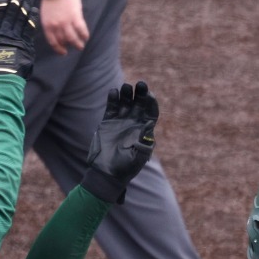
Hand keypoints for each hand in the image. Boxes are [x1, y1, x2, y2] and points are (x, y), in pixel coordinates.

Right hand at [0, 0, 40, 77]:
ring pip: (22, 17)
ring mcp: (16, 38)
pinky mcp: (26, 45)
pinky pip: (30, 28)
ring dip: (27, 4)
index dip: (3, 2)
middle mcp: (4, 33)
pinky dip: (33, 18)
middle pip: (12, 12)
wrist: (1, 81)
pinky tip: (36, 9)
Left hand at [41, 0, 89, 54]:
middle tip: (75, 47)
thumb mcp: (46, 14)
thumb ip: (51, 23)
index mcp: (47, 25)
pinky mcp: (75, 17)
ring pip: (73, 38)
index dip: (58, 49)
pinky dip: (84, 35)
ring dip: (78, 44)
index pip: (53, 42)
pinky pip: (81, 30)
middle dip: (69, 46)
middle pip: (64, 41)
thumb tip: (58, 32)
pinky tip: (86, 36)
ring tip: (81, 45)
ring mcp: (66, 22)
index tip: (63, 52)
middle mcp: (56, 26)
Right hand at [81, 81, 158, 203]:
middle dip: (140, 94)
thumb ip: (144, 142)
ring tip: (126, 87)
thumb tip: (149, 126)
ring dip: (127, 93)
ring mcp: (120, 122)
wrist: (107, 174)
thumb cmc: (126, 168)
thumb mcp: (138, 156)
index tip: (149, 96)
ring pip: (125, 102)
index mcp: (145, 131)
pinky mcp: (107, 122)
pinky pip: (112, 107)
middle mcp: (134, 124)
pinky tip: (113, 92)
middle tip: (140, 84)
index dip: (151, 103)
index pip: (151, 112)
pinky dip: (113, 99)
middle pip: (139, 104)